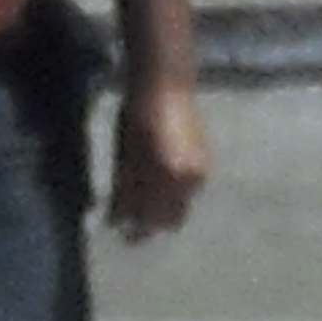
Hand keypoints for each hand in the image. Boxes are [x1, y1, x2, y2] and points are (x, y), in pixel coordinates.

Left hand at [107, 79, 209, 239]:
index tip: (122, 234)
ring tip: (146, 202)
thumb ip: (124, 191)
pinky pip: (190, 191)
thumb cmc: (137, 117)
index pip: (150, 219)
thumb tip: (115, 220)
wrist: (165, 86)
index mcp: (166, 178)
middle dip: (152, 225)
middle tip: (133, 225)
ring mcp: (200, 173)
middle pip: (171, 221)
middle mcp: (188, 180)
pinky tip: (162, 184)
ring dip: (165, 210)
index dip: (135, 231)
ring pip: (182, 207)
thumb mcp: (125, 157)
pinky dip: (175, 193)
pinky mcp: (205, 164)